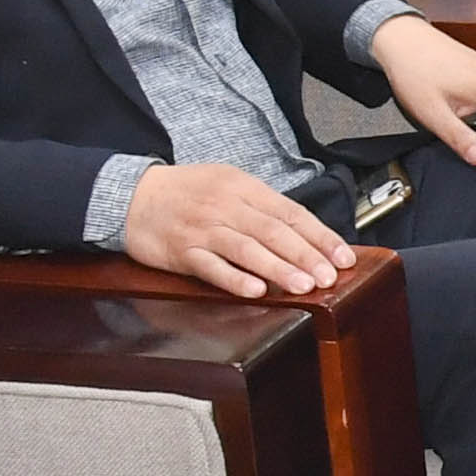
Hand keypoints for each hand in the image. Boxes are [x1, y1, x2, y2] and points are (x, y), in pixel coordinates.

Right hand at [125, 161, 360, 298]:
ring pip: (247, 249)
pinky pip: (211, 267)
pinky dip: (234, 278)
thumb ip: (263, 208)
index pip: (291, 212)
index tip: (344, 257)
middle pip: (274, 231)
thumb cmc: (186, 193)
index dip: (320, 236)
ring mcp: (203, 229)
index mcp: (243, 187)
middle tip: (331, 277)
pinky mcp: (181, 251)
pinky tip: (256, 291)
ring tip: (305, 286)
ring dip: (279, 269)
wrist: (132, 195)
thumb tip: (306, 235)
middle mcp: (226, 206)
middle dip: (307, 255)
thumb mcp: (228, 185)